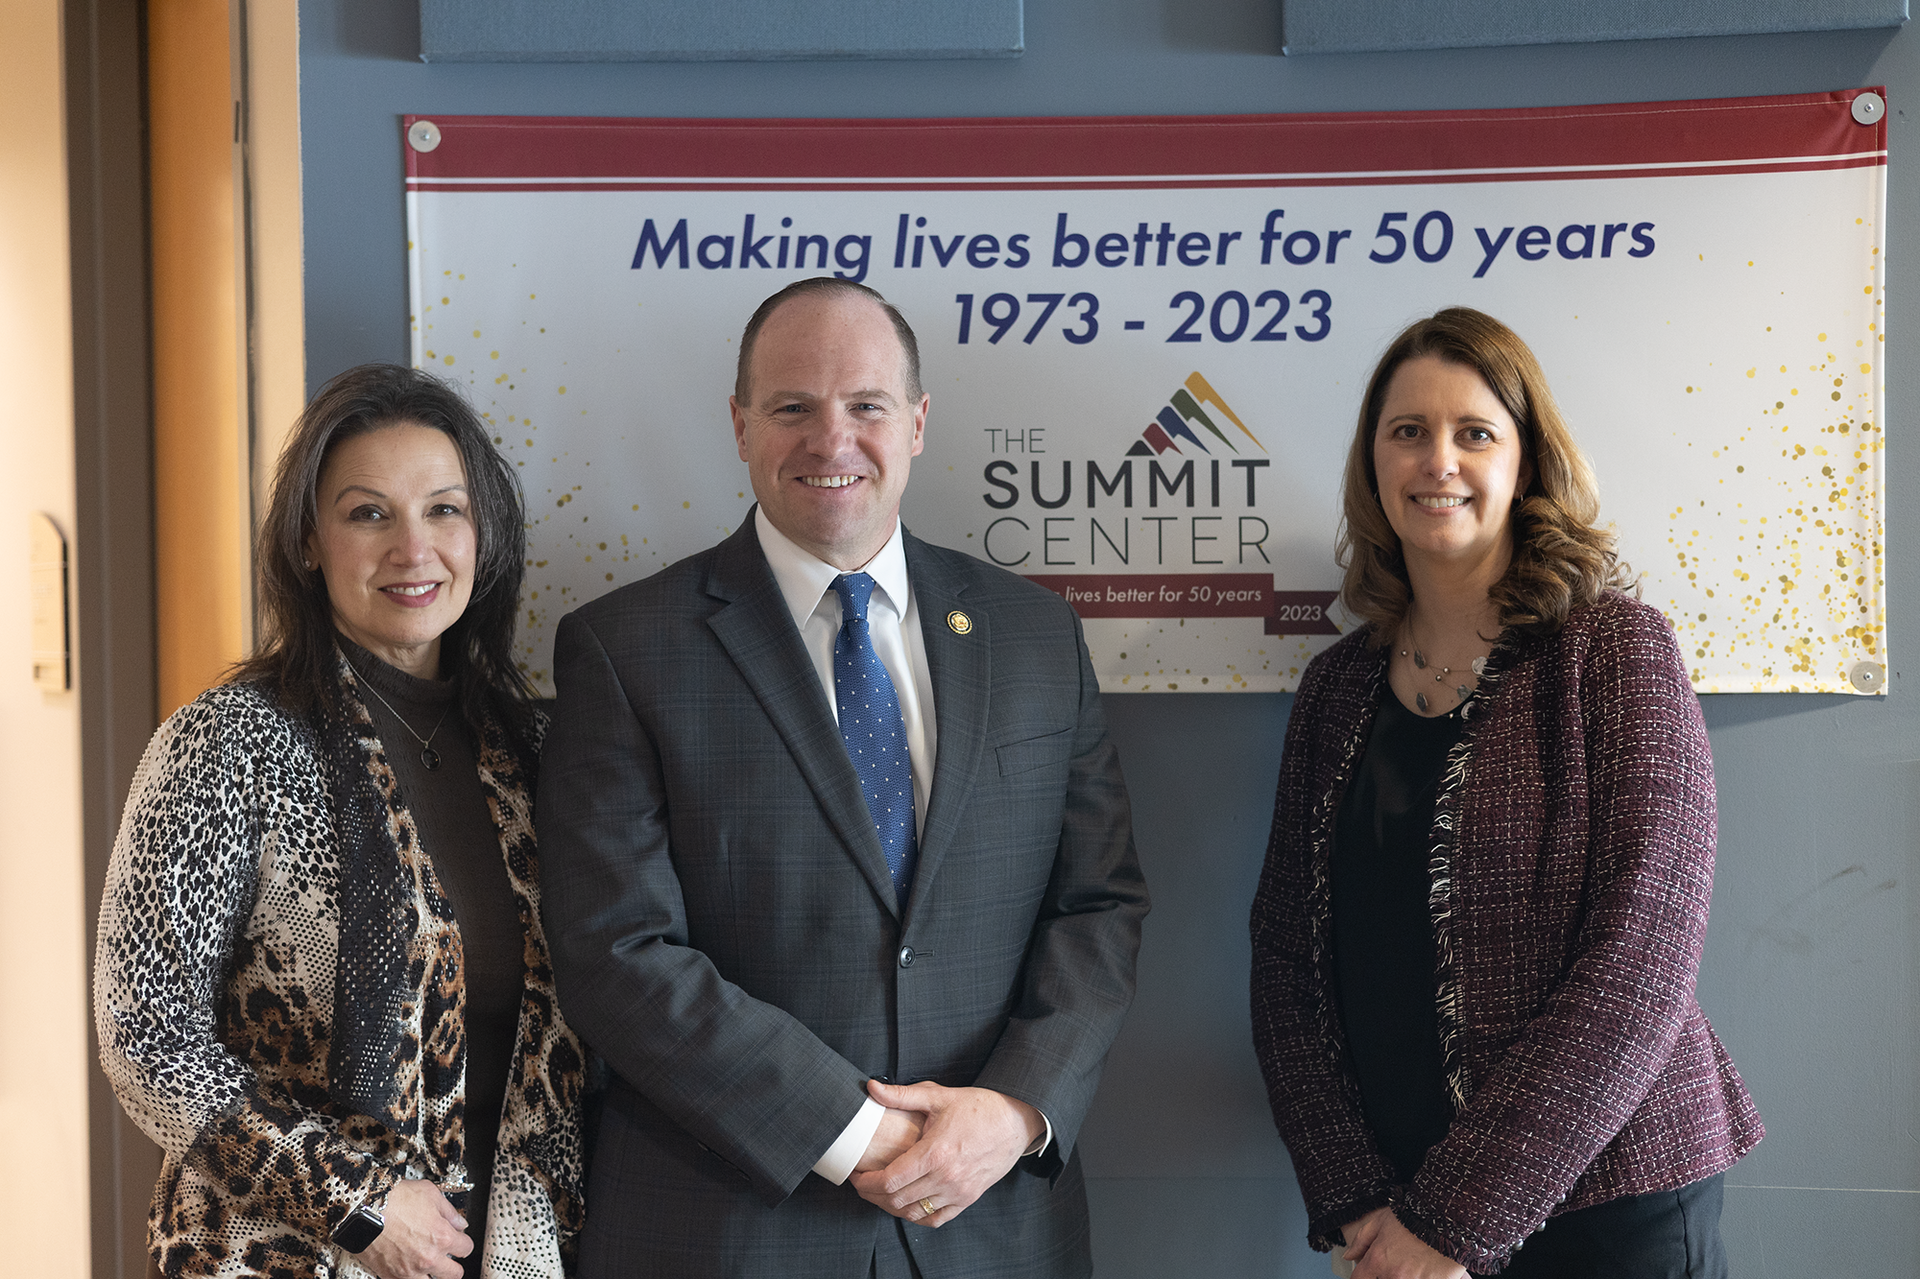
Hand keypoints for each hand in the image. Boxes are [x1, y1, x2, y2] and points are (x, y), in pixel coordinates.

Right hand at [355, 1179, 472, 1278]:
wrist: (363, 1209)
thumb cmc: (394, 1199)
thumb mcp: (430, 1194)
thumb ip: (449, 1211)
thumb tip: (460, 1223)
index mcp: (442, 1237)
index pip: (466, 1248)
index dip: (463, 1242)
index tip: (459, 1241)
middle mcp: (429, 1258)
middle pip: (455, 1274)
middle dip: (454, 1265)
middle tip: (448, 1257)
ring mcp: (410, 1270)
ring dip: (434, 1275)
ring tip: (429, 1266)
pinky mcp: (391, 1276)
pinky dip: (411, 1278)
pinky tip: (410, 1269)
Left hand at [847, 1080, 1043, 1227]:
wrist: (1016, 1122)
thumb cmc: (979, 1107)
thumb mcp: (939, 1096)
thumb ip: (902, 1095)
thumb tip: (870, 1087)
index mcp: (935, 1153)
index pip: (890, 1180)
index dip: (866, 1182)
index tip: (856, 1175)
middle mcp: (946, 1177)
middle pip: (897, 1200)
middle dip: (872, 1195)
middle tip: (862, 1183)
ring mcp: (959, 1192)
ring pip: (913, 1213)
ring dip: (890, 1207)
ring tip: (879, 1194)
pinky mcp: (968, 1199)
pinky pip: (936, 1219)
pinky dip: (916, 1216)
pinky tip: (906, 1205)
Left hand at [1340, 1207, 1466, 1278]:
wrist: (1446, 1217)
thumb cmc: (1413, 1216)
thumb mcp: (1381, 1221)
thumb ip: (1361, 1240)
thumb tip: (1349, 1254)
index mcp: (1378, 1260)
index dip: (1362, 1275)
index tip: (1368, 1272)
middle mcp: (1394, 1275)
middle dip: (1385, 1273)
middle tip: (1396, 1260)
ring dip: (1404, 1275)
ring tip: (1413, 1263)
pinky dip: (1422, 1277)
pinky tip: (1426, 1269)